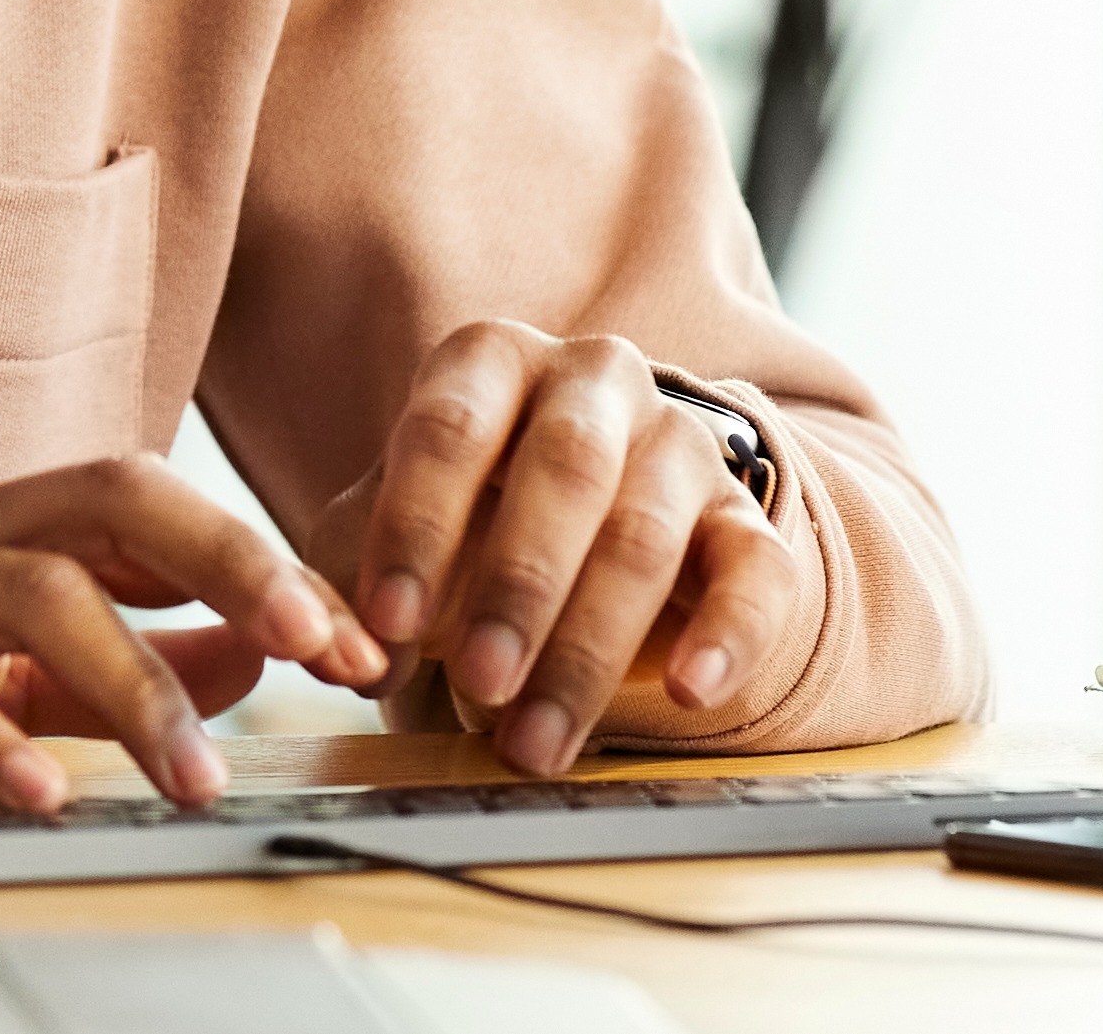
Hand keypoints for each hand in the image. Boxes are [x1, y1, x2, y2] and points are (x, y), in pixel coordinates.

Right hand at [0, 456, 387, 814]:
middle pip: (119, 499)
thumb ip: (99, 657)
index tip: (360, 636)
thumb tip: (246, 660)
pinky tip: (37, 797)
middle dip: (238, 565)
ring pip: (33, 591)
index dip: (265, 559)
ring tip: (194, 779)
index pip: (155, 506)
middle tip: (328, 649)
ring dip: (134, 684)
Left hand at [353, 320, 784, 774]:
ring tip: (535, 740)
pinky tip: (688, 692)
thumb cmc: (462, 518)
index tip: (387, 627)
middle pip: (566, 468)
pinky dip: (729, 634)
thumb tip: (345, 658)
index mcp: (491, 362)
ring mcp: (679, 444)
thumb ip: (348, 586)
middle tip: (477, 684)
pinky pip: (757, 570)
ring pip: (647, 534)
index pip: (451, 427)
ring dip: (588, 646)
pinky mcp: (745, 519)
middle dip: (518, 585)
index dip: (416, 528)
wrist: (581, 514)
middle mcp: (594, 380)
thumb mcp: (392, 531)